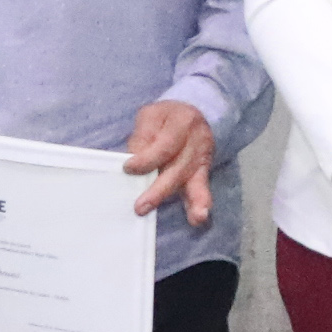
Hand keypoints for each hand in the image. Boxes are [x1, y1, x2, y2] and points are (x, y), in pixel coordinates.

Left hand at [124, 98, 217, 228]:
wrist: (192, 113)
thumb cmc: (166, 117)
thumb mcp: (150, 115)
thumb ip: (142, 135)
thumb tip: (133, 159)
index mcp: (182, 121)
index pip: (165, 145)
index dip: (147, 160)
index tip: (128, 169)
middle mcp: (196, 140)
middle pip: (178, 168)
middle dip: (159, 189)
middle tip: (142, 206)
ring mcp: (201, 157)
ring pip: (191, 180)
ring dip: (191, 201)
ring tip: (194, 218)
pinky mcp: (203, 170)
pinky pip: (202, 187)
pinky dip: (201, 203)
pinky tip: (199, 217)